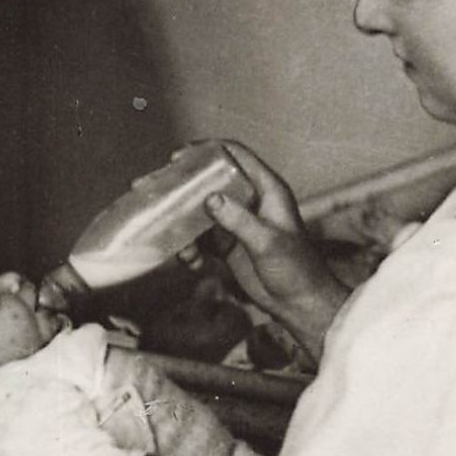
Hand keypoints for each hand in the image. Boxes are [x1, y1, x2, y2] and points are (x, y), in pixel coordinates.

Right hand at [197, 142, 349, 357]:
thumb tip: (210, 199)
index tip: (178, 157)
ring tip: (177, 245)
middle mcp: (250, 200)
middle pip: (210, 182)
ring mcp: (237, 221)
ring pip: (200, 212)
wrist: (300, 304)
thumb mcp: (267, 242)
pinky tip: (192, 263)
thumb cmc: (295, 268)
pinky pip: (200, 238)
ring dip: (183, 226)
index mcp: (266, 189)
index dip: (207, 151)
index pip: (236, 156)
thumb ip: (239, 220)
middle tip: (154, 190)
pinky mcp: (227, 244)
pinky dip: (191, 248)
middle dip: (183, 188)